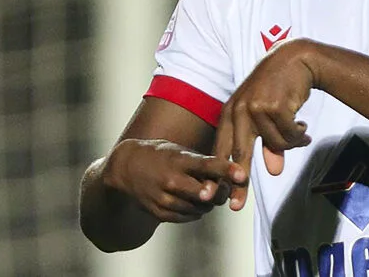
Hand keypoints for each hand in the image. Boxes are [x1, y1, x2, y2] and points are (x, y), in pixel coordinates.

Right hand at [103, 138, 245, 221]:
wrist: (127, 168)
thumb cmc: (161, 156)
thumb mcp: (180, 151)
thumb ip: (203, 164)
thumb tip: (227, 178)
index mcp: (178, 160)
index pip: (206, 165)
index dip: (225, 170)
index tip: (242, 174)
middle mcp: (171, 180)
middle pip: (206, 194)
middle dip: (220, 193)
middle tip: (224, 187)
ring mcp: (164, 198)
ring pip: (200, 209)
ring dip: (209, 203)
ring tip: (205, 192)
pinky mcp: (160, 213)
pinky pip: (188, 217)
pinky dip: (196, 211)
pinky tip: (192, 200)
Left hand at [213, 39, 317, 210]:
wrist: (296, 59)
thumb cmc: (279, 87)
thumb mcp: (267, 115)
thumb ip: (268, 144)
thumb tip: (274, 172)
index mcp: (231, 112)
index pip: (222, 149)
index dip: (218, 174)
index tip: (215, 198)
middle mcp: (239, 110)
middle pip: (238, 154)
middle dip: (238, 183)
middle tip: (236, 206)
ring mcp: (255, 107)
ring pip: (274, 145)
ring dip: (290, 143)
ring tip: (299, 132)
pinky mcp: (274, 105)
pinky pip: (289, 136)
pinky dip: (299, 135)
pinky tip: (303, 124)